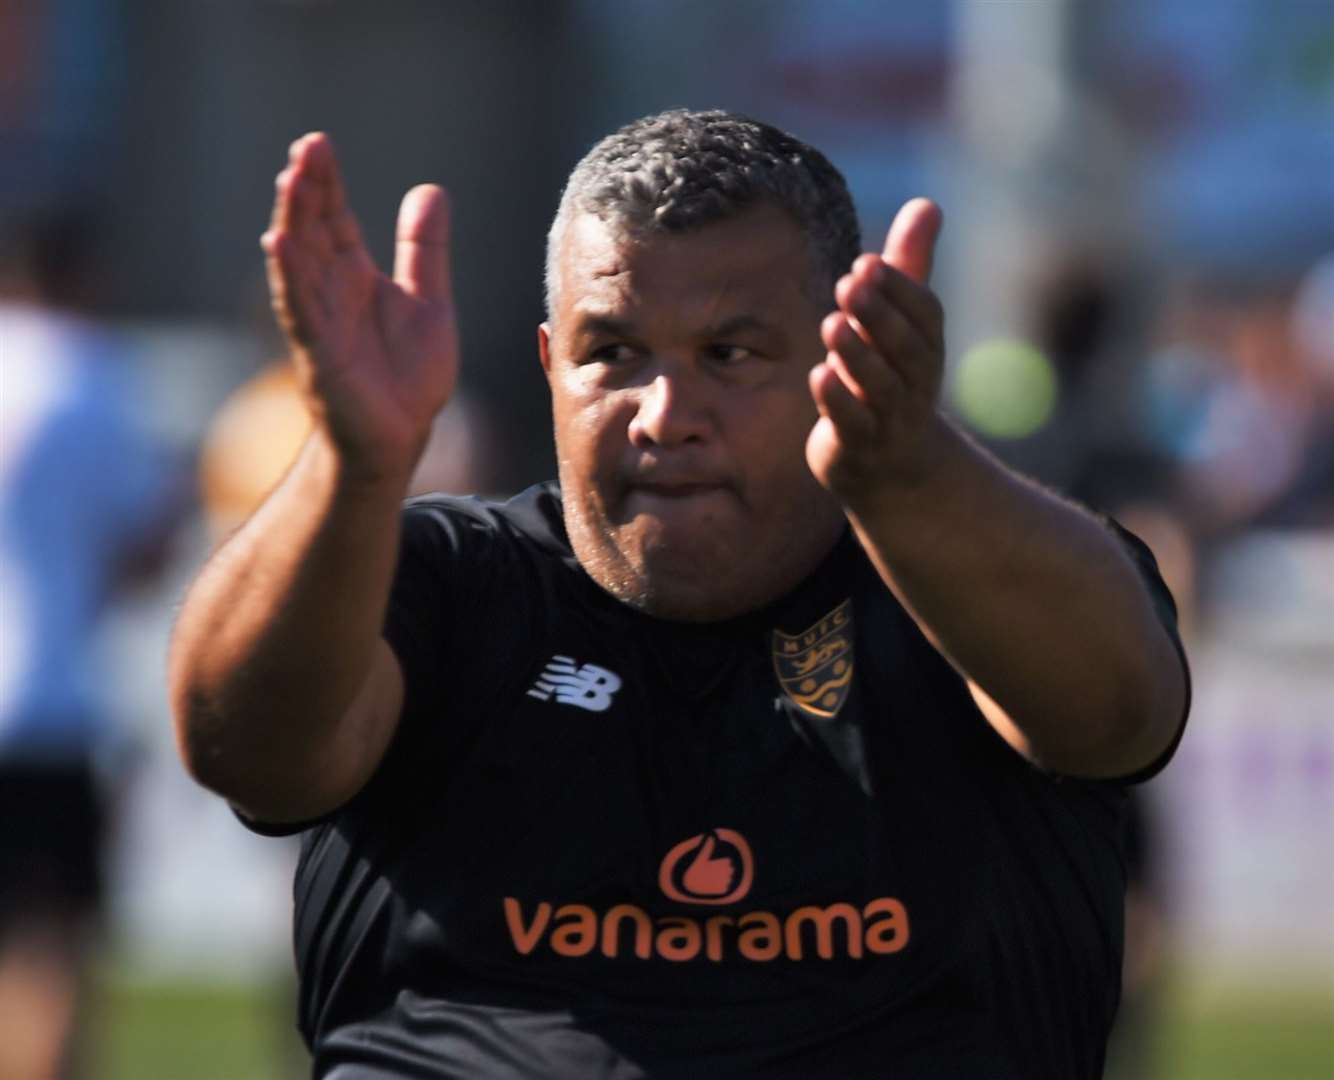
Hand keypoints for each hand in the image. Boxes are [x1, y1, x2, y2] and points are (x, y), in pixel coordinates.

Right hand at [261, 132, 457, 482]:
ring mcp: (321, 323)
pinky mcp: (320, 355)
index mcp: (354, 278)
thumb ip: (424, 250)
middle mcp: (330, 294)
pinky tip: (279, 244)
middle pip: (313, 232)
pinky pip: (301, 310)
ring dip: (293, 222)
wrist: (402, 437)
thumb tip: (430, 190)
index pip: (334, 219)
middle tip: (306, 147)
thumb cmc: (407, 376)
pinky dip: (290, 277)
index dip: (326, 183)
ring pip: (301, 264)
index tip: (318, 144)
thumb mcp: (429, 302)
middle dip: (308, 190)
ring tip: (290, 180)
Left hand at [806, 198, 945, 509]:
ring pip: (880, 387)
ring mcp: (890, 419)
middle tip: (846, 283)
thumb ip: (910, 266)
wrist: (894, 469)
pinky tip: (819, 376)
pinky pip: (853, 425)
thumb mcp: (902, 323)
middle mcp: (915, 384)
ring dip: (857, 355)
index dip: (900, 290)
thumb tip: (928, 202)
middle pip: (905, 349)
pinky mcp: (860, 448)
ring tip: (832, 324)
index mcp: (926, 349)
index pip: (925, 316)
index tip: (867, 263)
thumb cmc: (893, 379)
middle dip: (879, 315)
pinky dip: (838, 402)